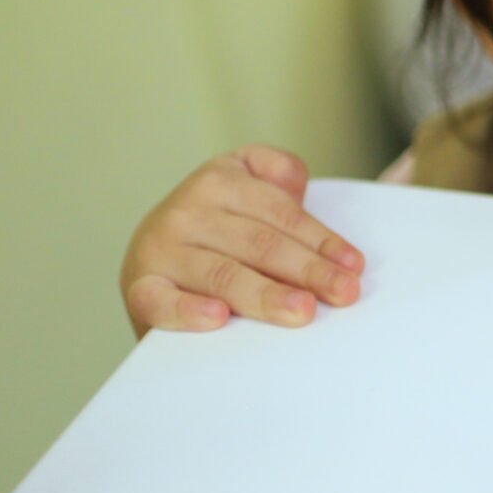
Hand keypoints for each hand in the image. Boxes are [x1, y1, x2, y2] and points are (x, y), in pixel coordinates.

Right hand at [119, 146, 363, 334]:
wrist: (152, 259)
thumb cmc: (216, 227)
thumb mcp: (243, 184)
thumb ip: (274, 174)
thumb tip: (297, 181)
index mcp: (219, 180)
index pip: (281, 215)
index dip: (321, 241)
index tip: (353, 267)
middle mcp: (186, 211)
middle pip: (259, 244)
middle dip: (307, 270)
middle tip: (342, 292)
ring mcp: (159, 249)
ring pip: (222, 274)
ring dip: (265, 294)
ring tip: (302, 310)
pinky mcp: (139, 286)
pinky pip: (161, 300)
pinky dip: (188, 310)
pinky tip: (218, 318)